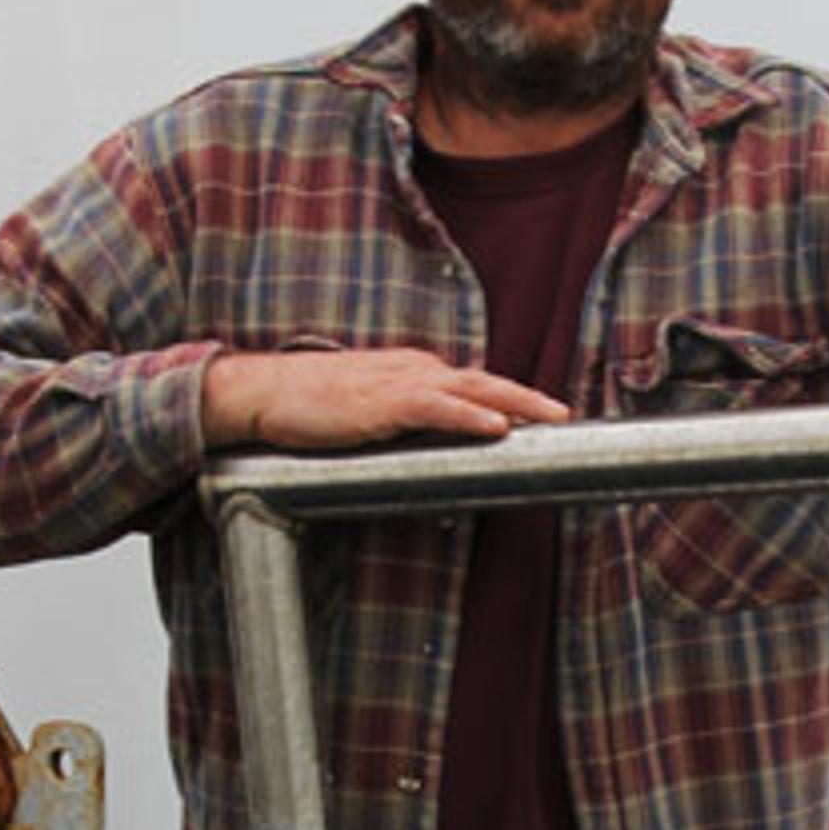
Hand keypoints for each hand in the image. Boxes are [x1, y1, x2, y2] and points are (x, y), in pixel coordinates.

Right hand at [204, 348, 570, 449]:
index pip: (472, 385)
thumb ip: (401, 426)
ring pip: (471, 390)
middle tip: (566, 415)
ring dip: (515, 403)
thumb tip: (430, 459)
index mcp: (413, 373)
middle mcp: (414, 370)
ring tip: (552, 416)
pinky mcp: (381, 403)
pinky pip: (436, 408)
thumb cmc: (308, 407)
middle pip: (484, 382)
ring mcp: (399, 383)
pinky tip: (496, 428)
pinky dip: (469, 416)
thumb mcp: (367, 413)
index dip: (512, 399)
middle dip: (528, 398)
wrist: (262, 393)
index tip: (545, 418)